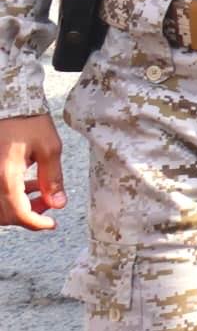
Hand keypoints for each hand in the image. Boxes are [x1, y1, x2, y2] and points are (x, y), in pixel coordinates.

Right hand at [1, 113, 67, 229]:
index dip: (36, 223)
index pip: (18, 214)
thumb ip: (53, 179)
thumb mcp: (49, 148)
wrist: (9, 106)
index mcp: (6, 176)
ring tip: (42, 194)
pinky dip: (12, 197)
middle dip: (29, 216)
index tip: (51, 224)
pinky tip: (30, 185)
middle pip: (5, 215)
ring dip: (19, 208)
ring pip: (0, 208)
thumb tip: (57, 203)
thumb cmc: (28, 122)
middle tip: (49, 206)